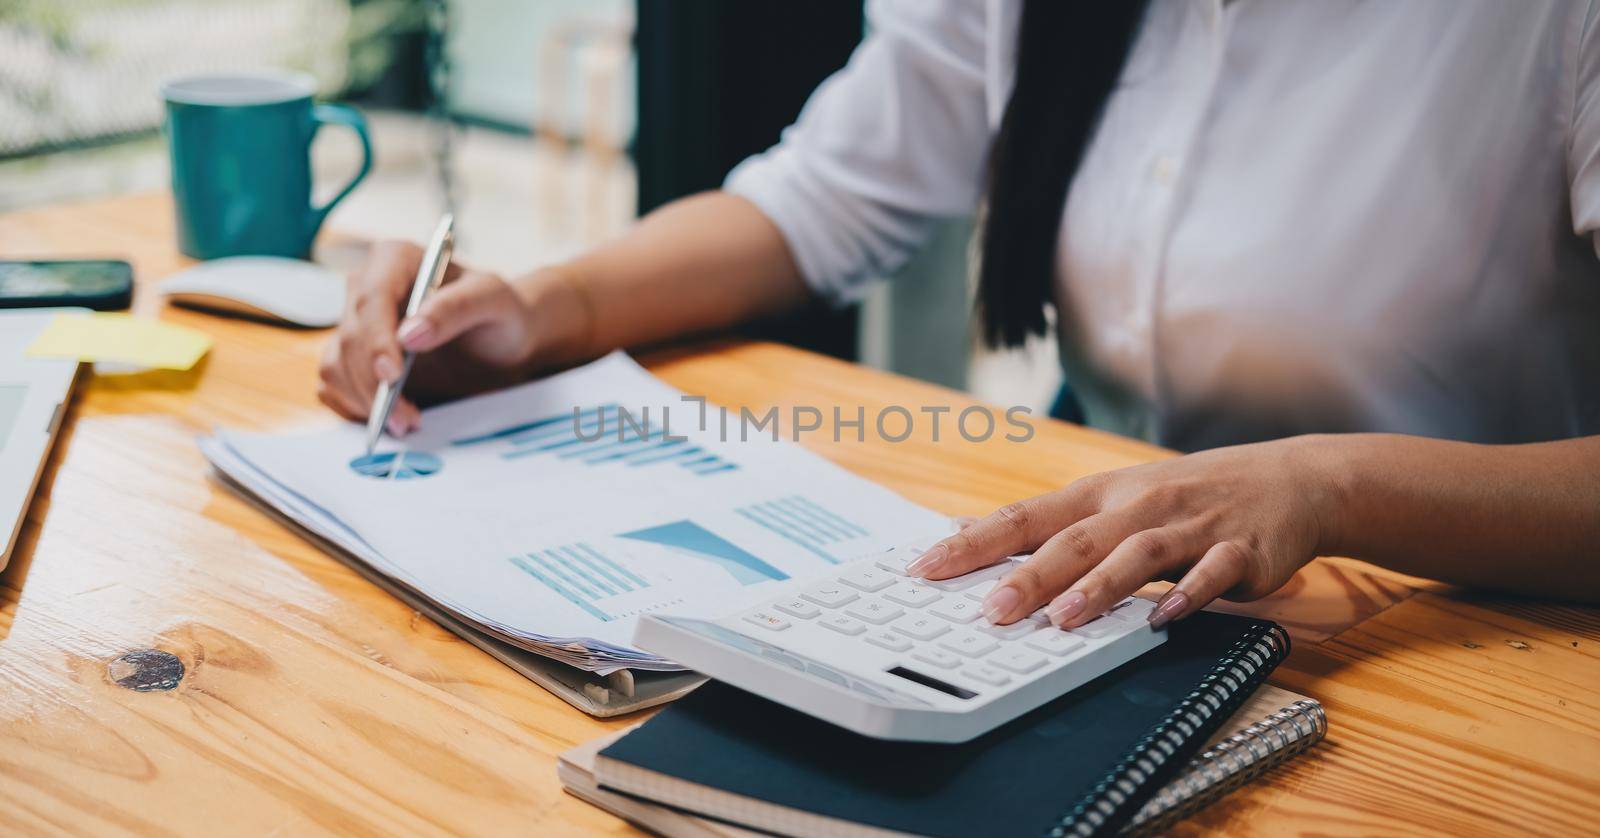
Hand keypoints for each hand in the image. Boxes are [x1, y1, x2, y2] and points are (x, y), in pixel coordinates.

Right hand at [318, 241, 565, 433]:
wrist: (499, 341)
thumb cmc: (498, 312)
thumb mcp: (494, 301)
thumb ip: (457, 308)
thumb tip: (410, 334)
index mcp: (396, 259)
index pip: (372, 298)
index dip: (376, 339)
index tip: (392, 375)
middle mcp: (366, 287)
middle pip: (351, 337)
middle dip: (373, 383)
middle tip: (407, 417)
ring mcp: (355, 323)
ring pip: (336, 363)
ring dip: (363, 400)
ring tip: (406, 421)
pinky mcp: (351, 356)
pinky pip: (336, 383)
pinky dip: (356, 406)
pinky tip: (391, 417)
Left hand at [908, 437, 1341, 628]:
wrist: (1290, 480)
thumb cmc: (1188, 496)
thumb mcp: (1116, 499)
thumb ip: (1052, 524)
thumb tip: (969, 535)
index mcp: (1101, 495)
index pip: (1025, 517)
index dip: (974, 543)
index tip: (925, 568)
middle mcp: (1138, 505)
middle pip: (1073, 540)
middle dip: (1027, 577)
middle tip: (987, 612)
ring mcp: (1189, 526)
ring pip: (1136, 554)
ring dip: (1098, 588)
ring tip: (1062, 620)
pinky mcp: (1238, 550)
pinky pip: (1212, 573)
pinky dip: (1190, 594)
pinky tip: (1165, 618)